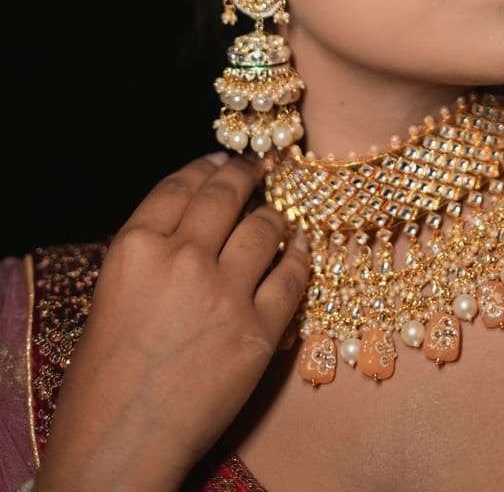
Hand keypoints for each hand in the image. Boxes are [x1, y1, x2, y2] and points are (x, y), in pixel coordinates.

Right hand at [35, 151, 310, 491]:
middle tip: (259, 166)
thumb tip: (195, 220)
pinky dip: (300, 255)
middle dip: (246, 173)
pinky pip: (293, 275)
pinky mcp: (259, 330)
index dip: (206, 166)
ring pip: (265, 227)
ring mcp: (225, 292)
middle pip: (225, 194)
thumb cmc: (106, 379)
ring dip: (274, 216)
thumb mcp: (112, 293)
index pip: (180, 185)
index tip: (223, 158)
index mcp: (136, 247)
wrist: (122, 443)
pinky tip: (300, 249)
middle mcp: (183, 258)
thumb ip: (151, 252)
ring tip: (279, 215)